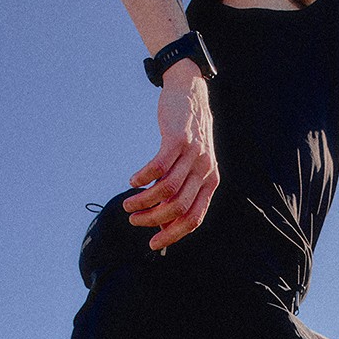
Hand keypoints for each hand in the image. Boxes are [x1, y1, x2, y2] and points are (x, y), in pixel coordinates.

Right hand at [122, 63, 218, 248]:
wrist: (191, 95)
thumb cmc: (187, 136)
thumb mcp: (190, 165)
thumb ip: (180, 191)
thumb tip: (162, 221)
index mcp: (209, 182)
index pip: (193, 219)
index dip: (172, 234)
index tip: (152, 243)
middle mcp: (204, 171)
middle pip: (177, 208)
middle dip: (152, 220)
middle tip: (134, 220)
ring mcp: (193, 155)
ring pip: (166, 190)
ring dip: (143, 201)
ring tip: (128, 204)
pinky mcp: (178, 140)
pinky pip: (158, 167)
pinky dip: (143, 178)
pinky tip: (133, 181)